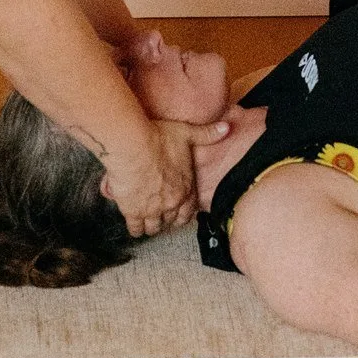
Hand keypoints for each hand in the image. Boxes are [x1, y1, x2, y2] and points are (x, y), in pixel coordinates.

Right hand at [103, 117, 228, 237]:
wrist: (132, 146)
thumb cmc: (157, 138)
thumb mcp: (186, 132)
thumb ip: (206, 133)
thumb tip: (226, 128)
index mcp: (185, 187)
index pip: (190, 209)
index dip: (185, 213)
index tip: (181, 214)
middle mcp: (171, 202)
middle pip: (171, 220)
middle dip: (168, 219)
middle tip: (163, 217)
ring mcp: (152, 210)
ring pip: (154, 227)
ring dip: (152, 226)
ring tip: (149, 223)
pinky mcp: (134, 212)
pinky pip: (136, 228)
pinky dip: (136, 229)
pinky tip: (135, 227)